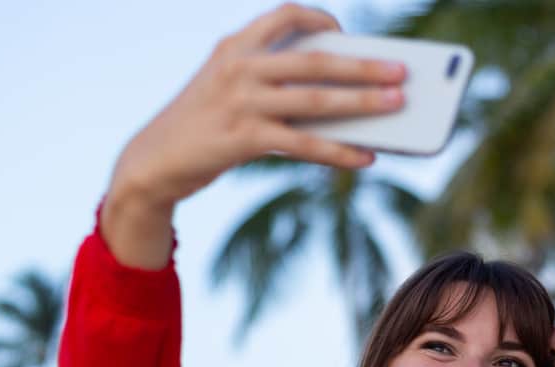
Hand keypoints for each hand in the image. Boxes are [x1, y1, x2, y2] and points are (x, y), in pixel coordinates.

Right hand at [103, 4, 406, 267]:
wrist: (152, 162)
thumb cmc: (202, 125)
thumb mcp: (227, 88)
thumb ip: (272, 83)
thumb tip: (343, 101)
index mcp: (234, 46)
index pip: (285, 15)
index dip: (322, 19)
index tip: (347, 32)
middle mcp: (239, 67)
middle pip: (315, 60)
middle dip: (364, 65)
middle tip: (403, 71)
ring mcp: (241, 102)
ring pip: (316, 101)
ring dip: (362, 103)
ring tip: (396, 105)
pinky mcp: (242, 139)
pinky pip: (304, 144)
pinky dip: (339, 151)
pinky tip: (365, 157)